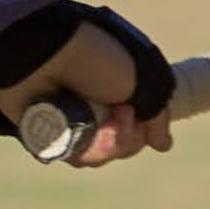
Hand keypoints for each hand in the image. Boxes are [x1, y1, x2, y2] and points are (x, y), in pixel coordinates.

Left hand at [0, 20, 170, 170]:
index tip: (140, 110)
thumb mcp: (143, 79)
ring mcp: (72, 122)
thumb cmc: (95, 57)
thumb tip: (163, 145)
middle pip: (125, 144)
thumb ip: (157, 113)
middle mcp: (95, 105)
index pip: (142, 124)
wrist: (46, 51)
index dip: (147, 127)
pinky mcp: (49, 135)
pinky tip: (88, 129)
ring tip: (106, 119)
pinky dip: (89, 149)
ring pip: (102, 155)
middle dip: (130, 135)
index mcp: (117, 87)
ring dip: (112, 143)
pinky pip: (78, 157)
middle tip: (122, 109)